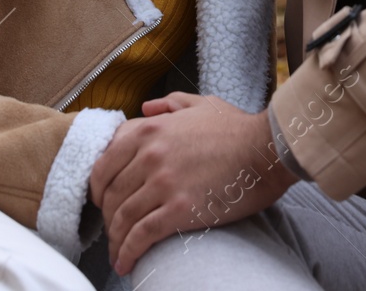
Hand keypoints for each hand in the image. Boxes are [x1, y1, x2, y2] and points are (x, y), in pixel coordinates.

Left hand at [89, 92, 296, 274]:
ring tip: (119, 253)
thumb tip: (145, 107)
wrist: (267, 150)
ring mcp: (163, 183)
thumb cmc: (238, 128)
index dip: (98, 189)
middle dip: (108, 217)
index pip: (103, 165)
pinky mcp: (179, 210)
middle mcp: (149, 155)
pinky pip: (142, 235)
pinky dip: (128, 252)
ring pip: (123, 217)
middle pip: (111, 194)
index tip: (102, 201)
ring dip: (116, 240)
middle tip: (114, 229)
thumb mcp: (201, 104)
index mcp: (149, 130)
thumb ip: (170, 104)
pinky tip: (126, 262)